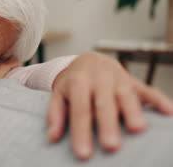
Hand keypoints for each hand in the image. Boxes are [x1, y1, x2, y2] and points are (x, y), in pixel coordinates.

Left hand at [47, 52, 172, 160]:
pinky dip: (160, 101)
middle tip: (111, 146)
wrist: (86, 59)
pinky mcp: (134, 81)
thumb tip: (52, 138)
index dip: (81, 132)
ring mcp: (118, 78)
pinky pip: (148, 90)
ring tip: (138, 130)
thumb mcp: (58, 94)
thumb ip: (55, 114)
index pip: (80, 110)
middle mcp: (99, 79)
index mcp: (78, 83)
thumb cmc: (72, 83)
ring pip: (126, 95)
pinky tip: (169, 113)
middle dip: (107, 124)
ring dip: (133, 112)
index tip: (83, 154)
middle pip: (103, 104)